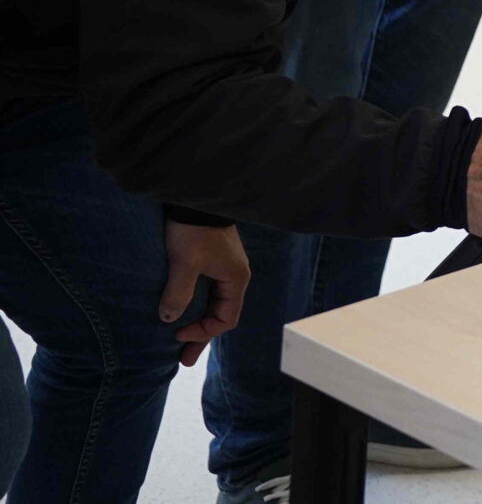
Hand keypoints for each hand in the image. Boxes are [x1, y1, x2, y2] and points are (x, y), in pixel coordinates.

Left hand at [160, 221, 248, 364]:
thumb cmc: (194, 232)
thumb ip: (178, 293)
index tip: (176, 334)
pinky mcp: (212, 261)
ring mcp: (224, 268)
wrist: (195, 201)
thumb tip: (168, 319)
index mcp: (235, 279)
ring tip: (178, 340)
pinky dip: (195, 307)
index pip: (225, 319)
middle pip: (220, 315)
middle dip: (201, 337)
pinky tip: (180, 312)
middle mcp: (234, 276)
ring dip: (197, 322)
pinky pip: (206, 292)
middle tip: (182, 360)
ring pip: (212, 304)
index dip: (202, 332)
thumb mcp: (185, 264)